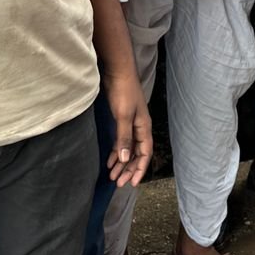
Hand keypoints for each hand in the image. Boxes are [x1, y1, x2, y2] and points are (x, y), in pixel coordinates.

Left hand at [102, 67, 153, 187]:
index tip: (131, 183)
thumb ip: (124, 137)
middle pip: (137, 154)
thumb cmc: (123, 92)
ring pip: (128, 149)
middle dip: (129, 169)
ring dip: (121, 162)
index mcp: (144, 127)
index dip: (140, 169)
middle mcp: (139, 127)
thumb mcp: (123, 116)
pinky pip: (121, 141)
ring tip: (112, 175)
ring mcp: (131, 123)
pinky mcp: (122, 119)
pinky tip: (109, 160)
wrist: (117, 71)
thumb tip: (126, 159)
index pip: (145, 153)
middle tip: (118, 183)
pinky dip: (116, 152)